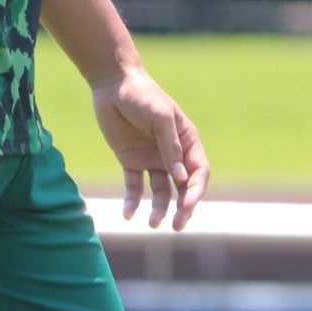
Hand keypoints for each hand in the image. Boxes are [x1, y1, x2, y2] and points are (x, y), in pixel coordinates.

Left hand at [91, 67, 207, 230]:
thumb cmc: (142, 95)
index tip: (188, 206)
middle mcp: (172, 154)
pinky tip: (128, 213)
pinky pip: (135, 186)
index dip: (196, 191)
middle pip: (183, 187)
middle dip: (183, 208)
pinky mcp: (131, 161)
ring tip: (151, 223)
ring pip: (161, 191)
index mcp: (187, 141)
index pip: (198, 172)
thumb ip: (171, 146)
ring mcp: (152, 159)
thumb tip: (181, 178)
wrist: (113, 84)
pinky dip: (133, 201)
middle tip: (177, 226)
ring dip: (159, 209)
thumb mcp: (160, 117)